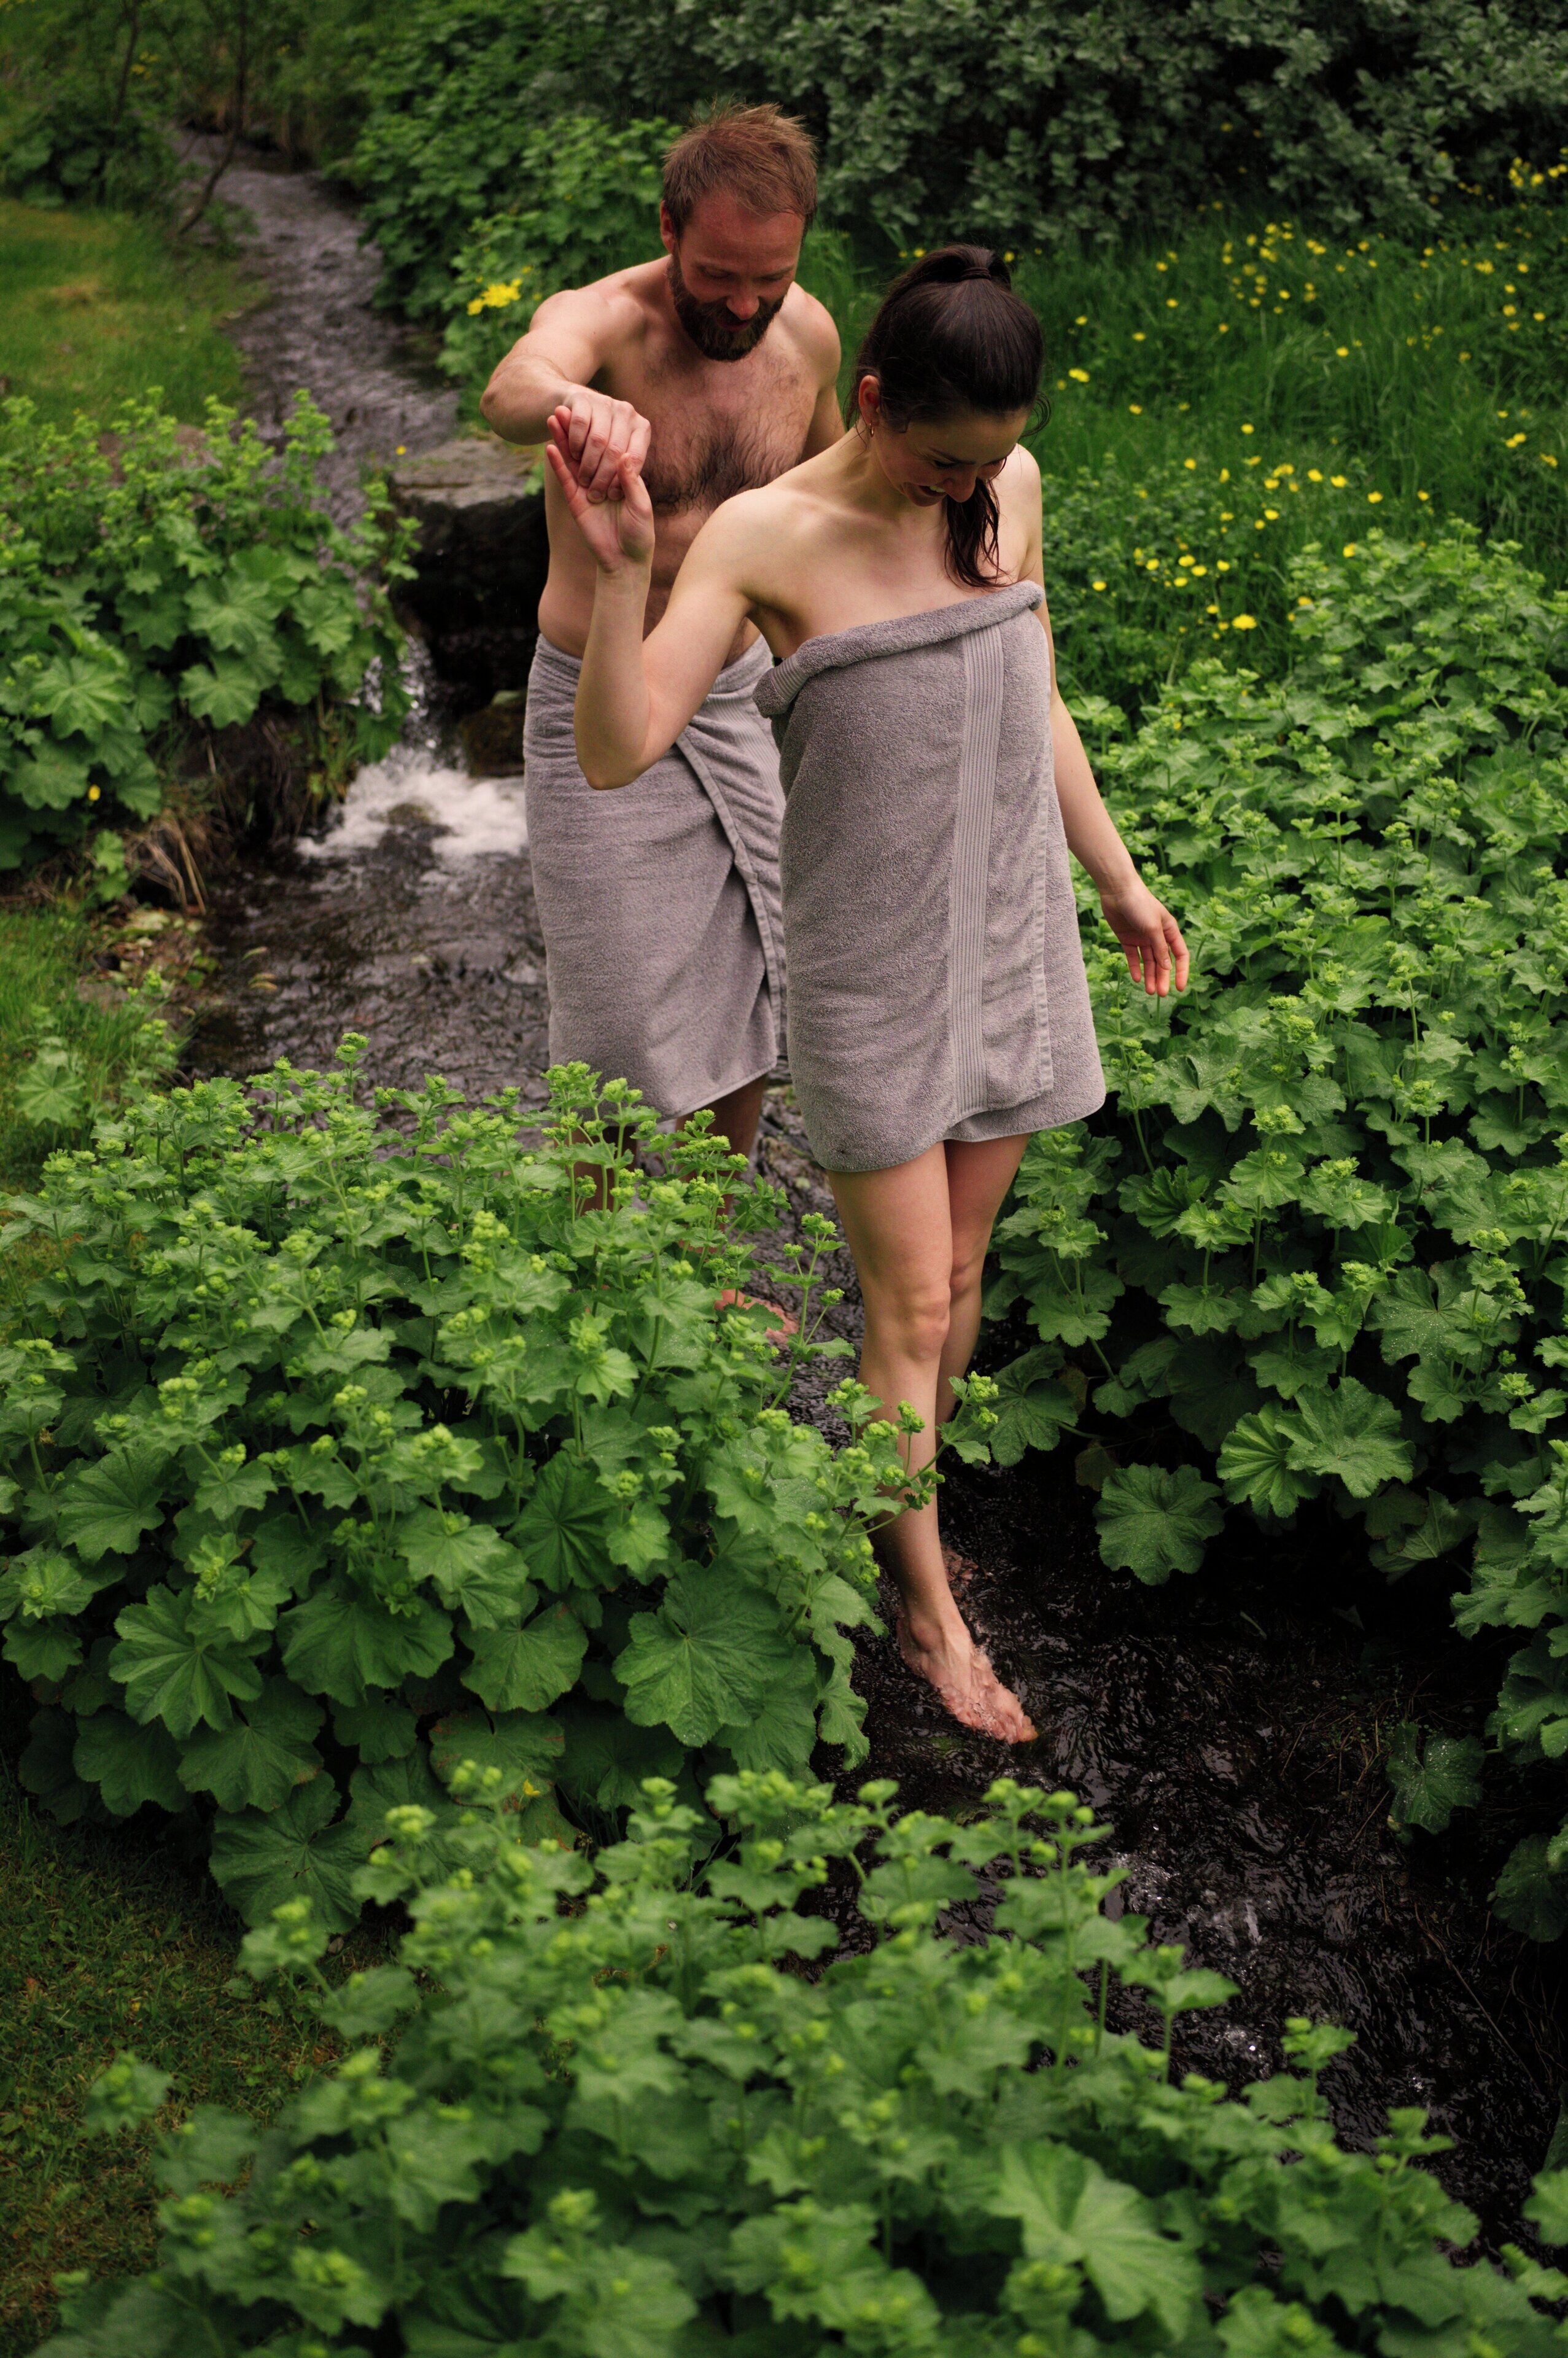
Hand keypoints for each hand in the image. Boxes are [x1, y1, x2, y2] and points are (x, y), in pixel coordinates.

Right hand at [545, 407, 654, 573]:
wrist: (624, 561)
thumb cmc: (639, 534)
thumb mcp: (640, 506)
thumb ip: (632, 482)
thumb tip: (624, 455)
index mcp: (623, 475)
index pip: (610, 446)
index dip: (602, 430)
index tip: (595, 410)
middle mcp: (603, 476)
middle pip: (587, 447)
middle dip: (577, 429)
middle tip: (566, 406)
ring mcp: (587, 487)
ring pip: (572, 458)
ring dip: (562, 438)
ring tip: (553, 417)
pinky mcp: (576, 501)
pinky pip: (565, 479)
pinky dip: (557, 464)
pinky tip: (548, 447)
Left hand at [1098, 875, 1189, 995]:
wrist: (1117, 890)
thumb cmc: (1140, 904)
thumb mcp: (1153, 928)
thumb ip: (1160, 948)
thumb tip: (1167, 968)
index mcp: (1169, 930)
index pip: (1180, 955)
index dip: (1181, 971)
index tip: (1179, 987)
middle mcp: (1157, 935)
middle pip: (1163, 962)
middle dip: (1163, 978)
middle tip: (1161, 994)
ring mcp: (1142, 938)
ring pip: (1148, 962)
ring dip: (1149, 976)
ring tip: (1149, 991)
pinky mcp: (1127, 938)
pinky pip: (1133, 957)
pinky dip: (1135, 968)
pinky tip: (1136, 979)